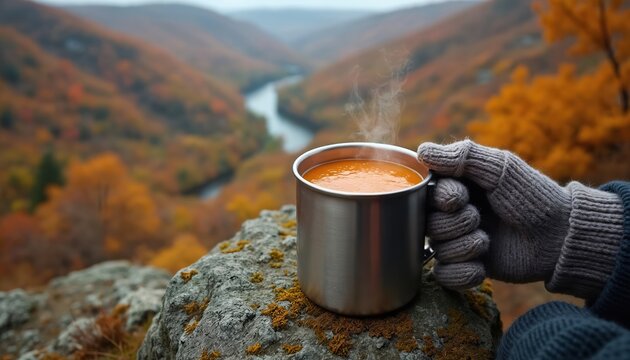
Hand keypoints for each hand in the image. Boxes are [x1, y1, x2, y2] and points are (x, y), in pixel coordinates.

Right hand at [418, 140, 571, 288]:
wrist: (559, 237)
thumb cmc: (532, 196)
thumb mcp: (501, 167)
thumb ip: (462, 157)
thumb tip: (421, 151)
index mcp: (457, 186)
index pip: (426, 193)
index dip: (440, 197)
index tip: (462, 197)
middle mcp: (453, 214)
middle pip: (427, 223)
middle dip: (454, 223)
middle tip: (479, 218)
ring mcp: (459, 241)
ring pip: (438, 249)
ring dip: (463, 246)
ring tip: (488, 242)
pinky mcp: (467, 267)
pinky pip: (444, 276)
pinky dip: (461, 273)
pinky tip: (481, 266)